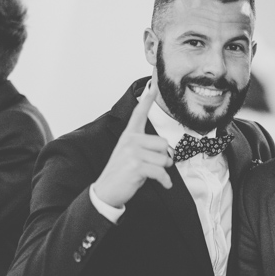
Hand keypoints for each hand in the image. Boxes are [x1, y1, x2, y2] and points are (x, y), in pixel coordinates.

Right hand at [93, 89, 172, 207]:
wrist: (106, 190)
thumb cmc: (122, 173)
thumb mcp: (130, 155)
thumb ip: (145, 148)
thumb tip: (167, 153)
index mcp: (129, 135)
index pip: (139, 114)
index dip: (147, 99)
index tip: (152, 85)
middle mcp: (130, 140)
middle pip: (163, 143)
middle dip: (163, 158)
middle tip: (153, 166)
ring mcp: (132, 153)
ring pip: (164, 159)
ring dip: (163, 170)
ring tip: (151, 174)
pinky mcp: (136, 166)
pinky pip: (161, 172)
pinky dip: (165, 181)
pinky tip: (164, 184)